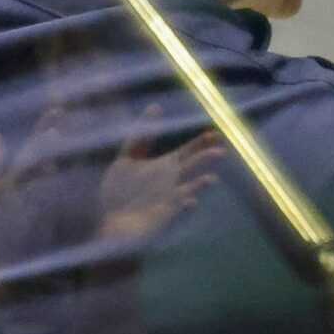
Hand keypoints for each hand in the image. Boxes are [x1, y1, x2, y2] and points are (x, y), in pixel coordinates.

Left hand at [95, 119, 226, 249]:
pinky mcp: (166, 216)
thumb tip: (155, 107)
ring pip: (191, 188)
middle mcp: (172, 181)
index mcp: (165, 167)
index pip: (187, 151)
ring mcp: (171, 199)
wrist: (113, 226)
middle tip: (219, 150)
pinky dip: (186, 207)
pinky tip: (191, 202)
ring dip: (201, 184)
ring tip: (211, 179)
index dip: (200, 142)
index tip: (214, 133)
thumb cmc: (120, 193)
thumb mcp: (125, 160)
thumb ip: (140, 137)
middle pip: (192, 166)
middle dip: (205, 158)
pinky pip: (179, 211)